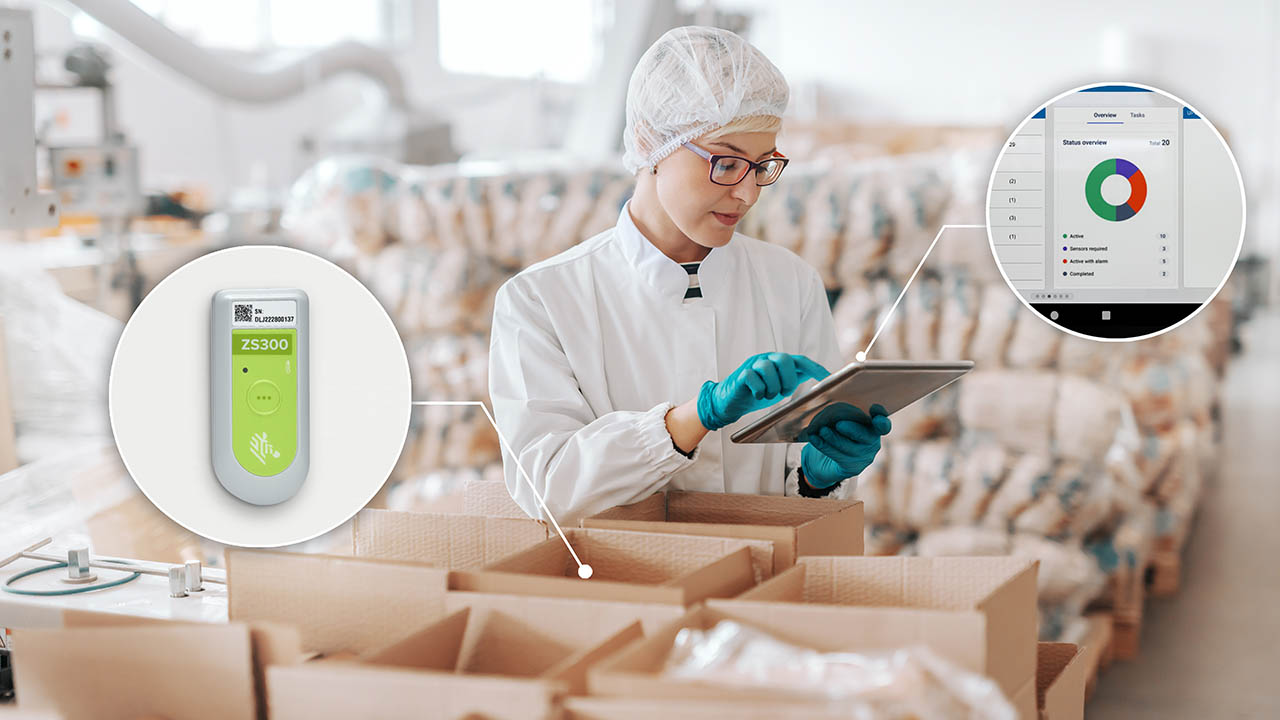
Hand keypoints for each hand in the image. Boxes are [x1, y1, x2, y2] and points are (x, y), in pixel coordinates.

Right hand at [697, 353, 828, 430]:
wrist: (729, 402)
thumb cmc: (756, 394)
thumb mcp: (779, 388)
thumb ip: (794, 380)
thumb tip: (816, 382)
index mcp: (778, 362)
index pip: (800, 360)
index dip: (815, 368)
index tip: (827, 378)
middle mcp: (766, 359)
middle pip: (784, 359)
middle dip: (788, 379)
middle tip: (784, 393)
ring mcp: (753, 365)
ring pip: (768, 368)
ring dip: (772, 387)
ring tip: (768, 395)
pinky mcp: (741, 374)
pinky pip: (753, 377)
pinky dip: (758, 390)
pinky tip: (757, 395)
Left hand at [801, 404, 891, 487]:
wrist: (826, 461)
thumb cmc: (836, 434)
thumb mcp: (841, 421)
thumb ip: (841, 415)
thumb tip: (830, 413)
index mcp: (873, 427)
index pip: (882, 423)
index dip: (880, 415)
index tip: (874, 408)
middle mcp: (872, 442)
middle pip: (866, 435)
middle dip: (853, 429)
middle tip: (839, 424)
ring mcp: (864, 457)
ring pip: (849, 447)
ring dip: (833, 438)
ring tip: (822, 431)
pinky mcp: (853, 468)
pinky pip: (837, 456)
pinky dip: (824, 446)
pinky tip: (815, 438)